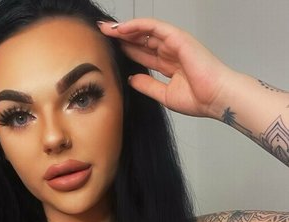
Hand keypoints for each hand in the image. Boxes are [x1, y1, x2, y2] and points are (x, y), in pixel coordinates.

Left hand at [98, 18, 234, 118]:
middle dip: (121, 37)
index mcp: (169, 64)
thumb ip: (147, 85)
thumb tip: (131, 79)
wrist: (216, 99)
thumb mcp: (164, 94)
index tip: (108, 50)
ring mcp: (175, 42)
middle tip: (101, 34)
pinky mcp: (178, 37)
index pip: (142, 54)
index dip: (126, 50)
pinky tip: (121, 29)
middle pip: (141, 40)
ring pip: (145, 30)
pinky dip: (137, 26)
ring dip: (125, 29)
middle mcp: (171, 51)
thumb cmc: (198, 99)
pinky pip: (153, 27)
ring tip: (106, 29)